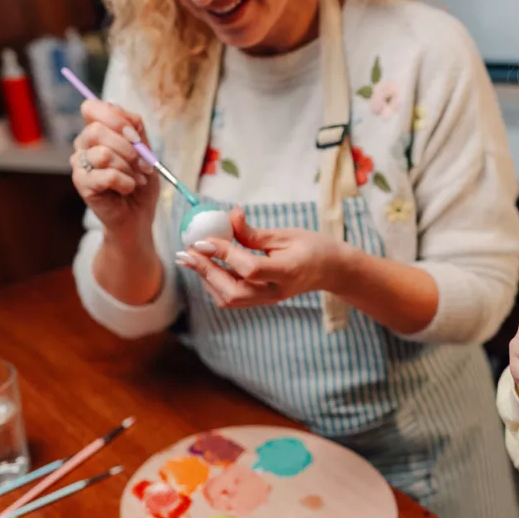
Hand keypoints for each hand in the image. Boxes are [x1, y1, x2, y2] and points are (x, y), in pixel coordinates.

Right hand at [70, 99, 158, 243]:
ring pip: (103, 154)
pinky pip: (107, 175)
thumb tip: (116, 105)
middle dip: (128, 148)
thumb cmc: (141, 181)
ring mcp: (80, 164)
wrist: (139, 214)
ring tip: (137, 179)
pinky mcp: (82, 183)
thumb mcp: (146, 151)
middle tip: (143, 164)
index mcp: (98, 131)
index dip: (114, 118)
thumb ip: (135, 129)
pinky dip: (125, 183)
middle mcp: (84, 144)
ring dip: (128, 168)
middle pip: (97, 130)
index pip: (91, 107)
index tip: (135, 136)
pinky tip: (128, 188)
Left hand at [175, 208, 350, 307]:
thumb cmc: (313, 247)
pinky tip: (208, 266)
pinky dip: (215, 283)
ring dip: (206, 278)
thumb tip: (227, 216)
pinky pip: (232, 298)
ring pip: (228, 299)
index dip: (224, 254)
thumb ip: (253, 232)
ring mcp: (268, 300)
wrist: (331, 270)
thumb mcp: (286, 234)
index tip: (203, 239)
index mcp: (288, 272)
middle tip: (187, 252)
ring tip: (192, 258)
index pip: (250, 268)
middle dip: (206, 272)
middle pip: (233, 292)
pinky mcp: (261, 301)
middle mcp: (276, 292)